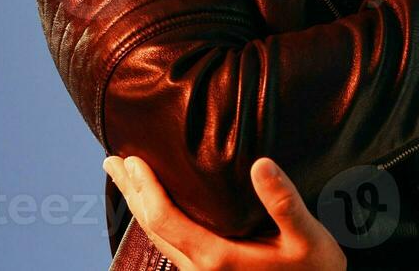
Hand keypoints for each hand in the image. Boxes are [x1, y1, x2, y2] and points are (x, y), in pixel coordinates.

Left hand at [103, 155, 345, 270]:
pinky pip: (170, 246)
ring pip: (157, 239)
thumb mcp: (307, 238)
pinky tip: (160, 209)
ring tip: (127, 180)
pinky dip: (157, 221)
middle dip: (131, 192)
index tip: (131, 159)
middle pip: (151, 227)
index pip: (163, 217)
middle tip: (112, 162)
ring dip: (139, 206)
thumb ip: (284, 202)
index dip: (144, 188)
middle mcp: (200, 270)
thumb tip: (261, 164)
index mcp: (216, 257)